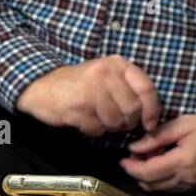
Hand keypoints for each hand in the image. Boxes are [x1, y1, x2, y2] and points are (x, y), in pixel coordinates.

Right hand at [16, 56, 160, 136]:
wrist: (43, 87)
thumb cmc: (82, 84)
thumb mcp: (109, 75)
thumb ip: (131, 88)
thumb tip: (153, 115)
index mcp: (117, 64)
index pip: (147, 88)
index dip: (152, 110)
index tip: (150, 123)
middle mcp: (105, 74)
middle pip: (132, 109)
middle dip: (127, 122)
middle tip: (116, 121)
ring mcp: (90, 90)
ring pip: (116, 122)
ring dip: (110, 127)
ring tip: (98, 118)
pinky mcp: (76, 107)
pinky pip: (97, 130)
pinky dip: (93, 131)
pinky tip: (85, 120)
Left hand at [120, 113, 195, 191]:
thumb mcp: (183, 124)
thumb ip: (157, 137)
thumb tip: (133, 148)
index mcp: (183, 161)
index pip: (147, 172)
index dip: (131, 167)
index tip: (123, 158)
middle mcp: (186, 178)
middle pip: (149, 184)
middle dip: (136, 173)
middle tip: (134, 156)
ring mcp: (191, 185)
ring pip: (158, 190)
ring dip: (147, 178)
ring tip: (148, 159)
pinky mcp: (194, 187)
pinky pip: (169, 189)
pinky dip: (159, 180)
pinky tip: (162, 166)